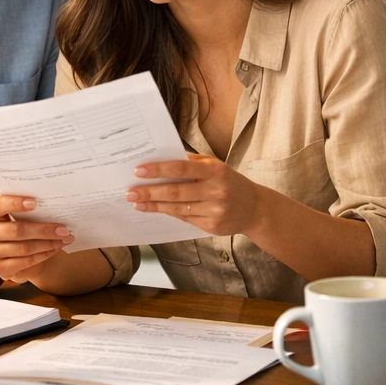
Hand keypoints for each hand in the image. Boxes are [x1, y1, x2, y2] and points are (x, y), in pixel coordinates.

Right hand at [0, 195, 75, 283]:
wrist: (15, 252)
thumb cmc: (19, 225)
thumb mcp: (20, 214)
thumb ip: (28, 208)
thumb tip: (53, 203)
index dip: (15, 203)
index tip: (35, 202)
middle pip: (16, 230)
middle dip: (44, 230)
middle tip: (64, 229)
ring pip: (24, 248)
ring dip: (48, 243)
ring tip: (64, 239)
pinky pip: (25, 262)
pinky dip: (43, 255)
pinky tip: (54, 250)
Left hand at [126, 154, 273, 235]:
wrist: (254, 208)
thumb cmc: (229, 182)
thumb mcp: (215, 166)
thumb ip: (192, 162)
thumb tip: (161, 158)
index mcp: (216, 170)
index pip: (182, 168)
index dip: (159, 169)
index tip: (139, 170)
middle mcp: (216, 190)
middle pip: (176, 191)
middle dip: (150, 191)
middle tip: (130, 191)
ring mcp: (215, 210)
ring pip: (177, 208)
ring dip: (154, 205)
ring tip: (137, 202)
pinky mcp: (212, 226)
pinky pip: (184, 218)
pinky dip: (167, 213)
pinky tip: (154, 210)